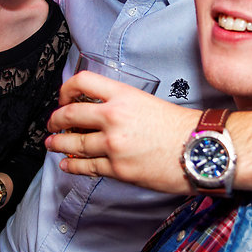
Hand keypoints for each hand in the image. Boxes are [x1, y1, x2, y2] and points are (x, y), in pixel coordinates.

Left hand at [45, 71, 200, 193]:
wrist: (199, 149)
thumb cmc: (179, 126)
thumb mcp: (146, 102)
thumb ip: (119, 104)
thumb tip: (96, 112)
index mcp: (122, 95)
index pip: (82, 82)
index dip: (66, 89)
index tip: (63, 98)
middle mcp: (113, 117)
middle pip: (69, 115)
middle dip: (55, 120)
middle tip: (52, 124)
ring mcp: (113, 145)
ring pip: (73, 143)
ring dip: (58, 144)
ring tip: (52, 144)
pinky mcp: (117, 169)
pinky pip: (85, 167)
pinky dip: (71, 165)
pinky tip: (67, 163)